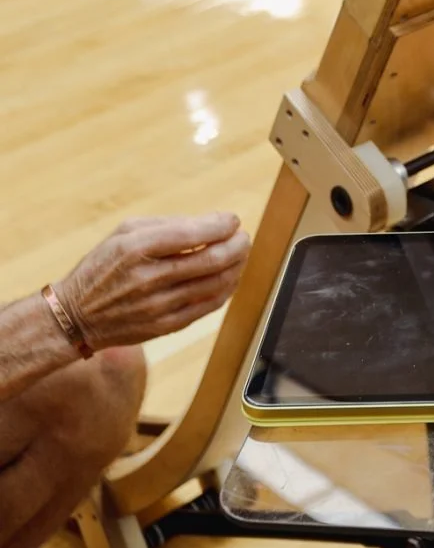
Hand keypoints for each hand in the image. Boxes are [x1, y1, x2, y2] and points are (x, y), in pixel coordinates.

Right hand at [56, 214, 249, 351]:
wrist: (75, 317)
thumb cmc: (102, 267)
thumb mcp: (125, 232)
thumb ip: (167, 225)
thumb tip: (211, 223)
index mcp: (137, 248)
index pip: (193, 234)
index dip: (222, 225)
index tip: (233, 220)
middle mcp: (149, 278)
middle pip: (211, 261)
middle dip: (237, 246)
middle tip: (243, 238)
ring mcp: (159, 306)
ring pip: (215, 285)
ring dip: (236, 267)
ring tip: (240, 255)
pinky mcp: (165, 326)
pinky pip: (207, 307)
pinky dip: (225, 289)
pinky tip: (229, 277)